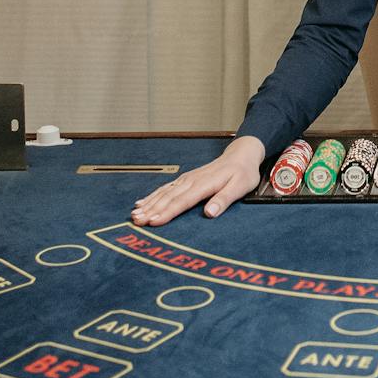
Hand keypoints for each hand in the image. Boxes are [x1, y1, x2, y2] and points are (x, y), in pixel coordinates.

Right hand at [132, 135, 264, 225]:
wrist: (241, 155)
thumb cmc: (242, 173)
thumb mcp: (240, 187)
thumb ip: (224, 199)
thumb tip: (209, 213)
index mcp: (205, 184)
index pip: (182, 201)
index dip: (167, 213)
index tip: (153, 222)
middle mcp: (192, 180)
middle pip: (168, 198)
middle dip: (151, 210)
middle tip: (137, 222)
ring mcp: (187, 179)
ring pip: (164, 193)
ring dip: (149, 204)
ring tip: (135, 215)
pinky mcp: (185, 180)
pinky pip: (165, 188)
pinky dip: (152, 196)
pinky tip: (141, 203)